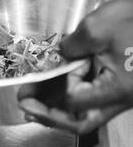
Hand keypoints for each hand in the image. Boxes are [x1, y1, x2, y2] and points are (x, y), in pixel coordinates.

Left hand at [20, 0, 132, 134]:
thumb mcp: (99, 26)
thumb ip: (73, 44)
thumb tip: (59, 55)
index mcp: (117, 89)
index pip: (76, 100)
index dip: (55, 87)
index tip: (40, 74)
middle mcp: (120, 98)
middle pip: (81, 120)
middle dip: (50, 114)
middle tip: (26, 103)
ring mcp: (121, 94)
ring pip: (87, 112)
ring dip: (59, 106)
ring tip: (34, 100)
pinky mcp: (120, 85)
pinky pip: (94, 98)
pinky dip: (73, 94)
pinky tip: (57, 84)